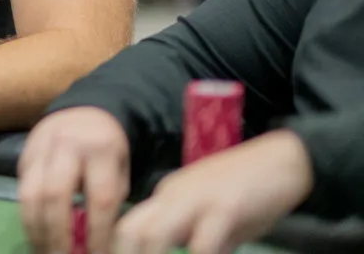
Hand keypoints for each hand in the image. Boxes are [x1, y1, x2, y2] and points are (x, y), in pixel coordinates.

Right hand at [18, 107, 130, 253]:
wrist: (85, 111)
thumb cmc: (108, 148)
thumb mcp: (121, 168)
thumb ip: (111, 200)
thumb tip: (96, 241)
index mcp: (100, 148)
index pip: (99, 198)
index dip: (98, 232)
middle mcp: (66, 144)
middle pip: (55, 195)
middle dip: (58, 234)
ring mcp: (40, 148)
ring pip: (30, 194)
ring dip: (36, 229)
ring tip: (45, 251)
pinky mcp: (24, 155)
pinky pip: (21, 191)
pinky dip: (28, 217)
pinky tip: (37, 235)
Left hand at [111, 130, 313, 253]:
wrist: (284, 160)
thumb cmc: (251, 190)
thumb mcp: (218, 219)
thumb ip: (202, 241)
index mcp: (167, 197)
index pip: (128, 227)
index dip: (119, 252)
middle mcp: (173, 196)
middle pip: (130, 231)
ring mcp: (197, 200)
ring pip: (153, 235)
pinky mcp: (225, 208)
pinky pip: (202, 246)